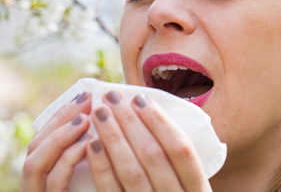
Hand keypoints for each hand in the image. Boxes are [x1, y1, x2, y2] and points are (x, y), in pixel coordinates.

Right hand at [21, 92, 91, 191]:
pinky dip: (68, 160)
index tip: (82, 96)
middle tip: (86, 99)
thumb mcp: (86, 176)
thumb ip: (84, 155)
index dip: (60, 117)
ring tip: (85, 118)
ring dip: (60, 137)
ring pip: (36, 163)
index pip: (42, 141)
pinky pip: (54, 182)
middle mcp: (33, 187)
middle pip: (36, 147)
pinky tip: (86, 144)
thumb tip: (96, 121)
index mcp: (40, 178)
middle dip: (60, 120)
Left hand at [86, 91, 211, 191]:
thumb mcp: (188, 190)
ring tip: (99, 113)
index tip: (139, 99)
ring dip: (113, 138)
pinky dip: (101, 166)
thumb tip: (151, 117)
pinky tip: (92, 143)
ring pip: (131, 171)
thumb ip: (176, 165)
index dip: (160, 122)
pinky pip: (111, 191)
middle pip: (153, 156)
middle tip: (112, 97)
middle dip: (130, 122)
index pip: (181, 150)